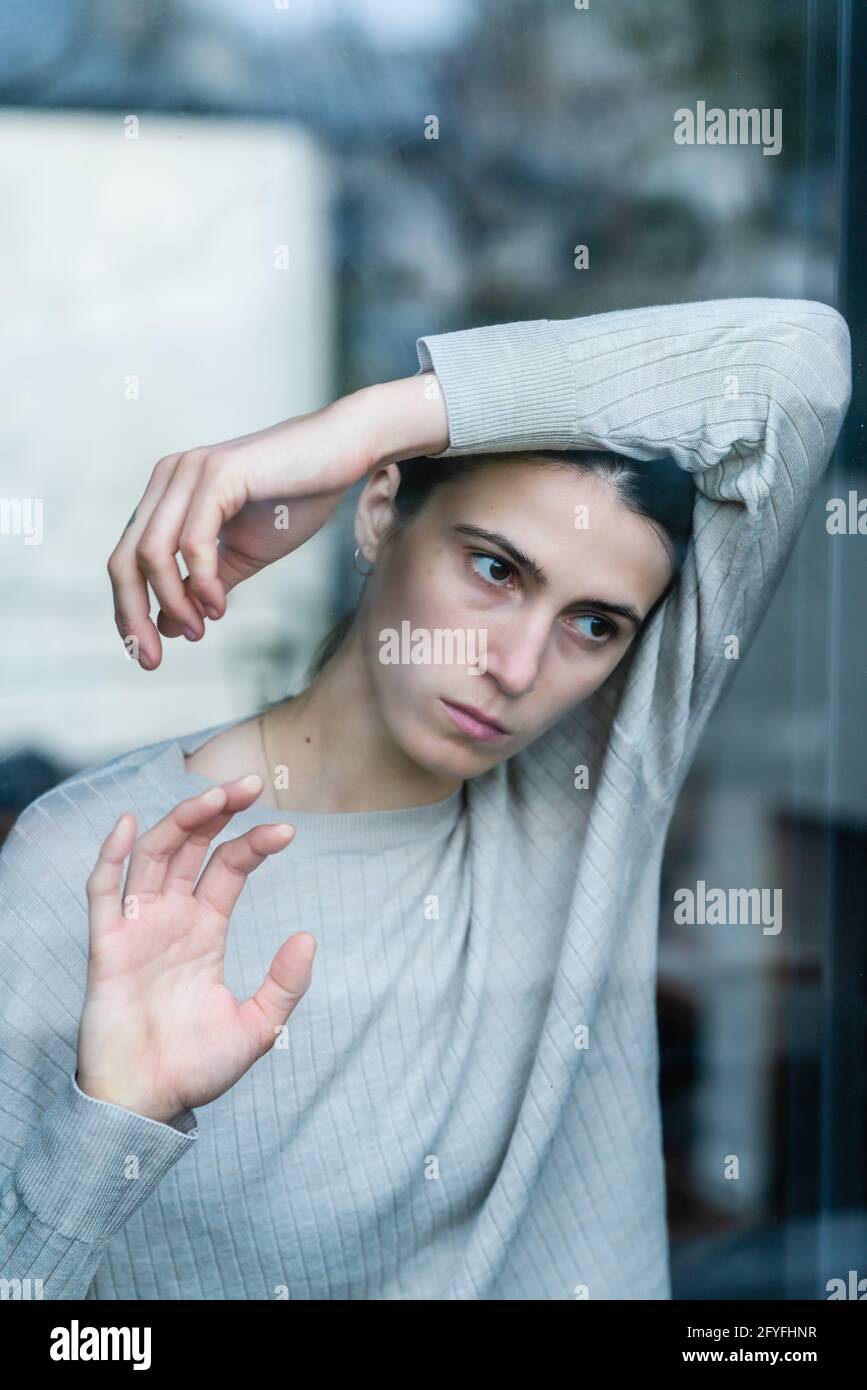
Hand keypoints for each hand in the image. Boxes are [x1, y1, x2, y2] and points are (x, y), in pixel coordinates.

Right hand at [77, 777, 314, 1125]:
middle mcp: (171, 918)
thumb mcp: (257, 1027)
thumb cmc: (195, 1066)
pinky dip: (112, 855)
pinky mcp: (108, 946)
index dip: (254, 843)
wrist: (148, 1105)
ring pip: (155, 855)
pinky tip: (130, 824)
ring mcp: (138, 927)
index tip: (288, 831)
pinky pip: (103, 891)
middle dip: (218, 811)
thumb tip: (308, 937)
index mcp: (205, 929)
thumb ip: (285, 984)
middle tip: (251, 783)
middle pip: (192, 846)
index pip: (228, 867)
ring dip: (180, 820)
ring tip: (213, 796)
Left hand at [108, 375, 447, 669]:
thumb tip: (167, 627)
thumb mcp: (243, 556)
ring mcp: (190, 471)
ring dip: (172, 603)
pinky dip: (202, 582)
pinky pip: (193, 541)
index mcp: (167, 495)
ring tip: (200, 630)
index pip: (126, 559)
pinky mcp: (219, 472)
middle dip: (133, 616)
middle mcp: (169, 478)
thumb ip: (203, 586)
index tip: (148, 655)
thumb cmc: (298, 498)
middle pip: (124, 559)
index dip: (128, 611)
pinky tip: (220, 606)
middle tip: (154, 659)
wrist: (344, 453)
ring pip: (152, 554)